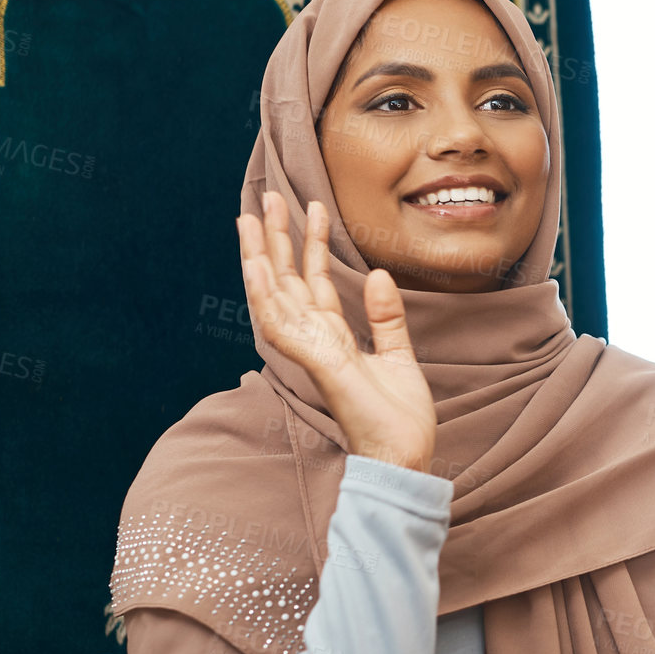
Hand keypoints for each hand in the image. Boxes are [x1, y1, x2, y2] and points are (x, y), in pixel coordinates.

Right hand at [238, 191, 436, 473]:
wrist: (404, 457)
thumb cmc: (400, 420)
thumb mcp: (399, 358)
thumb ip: (386, 318)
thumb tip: (378, 274)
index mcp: (334, 339)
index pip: (312, 284)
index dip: (309, 245)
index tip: (311, 207)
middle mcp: (316, 342)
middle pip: (288, 281)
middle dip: (278, 239)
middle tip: (267, 196)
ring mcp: (312, 353)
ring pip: (276, 297)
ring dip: (261, 258)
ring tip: (250, 219)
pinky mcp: (318, 364)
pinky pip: (284, 326)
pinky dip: (267, 296)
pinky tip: (256, 266)